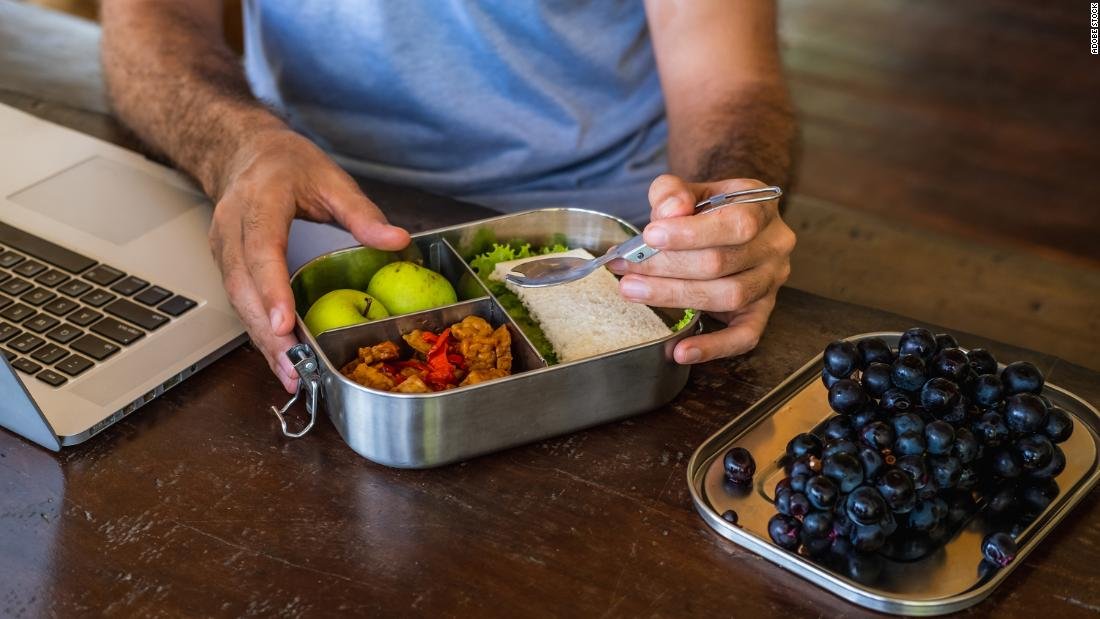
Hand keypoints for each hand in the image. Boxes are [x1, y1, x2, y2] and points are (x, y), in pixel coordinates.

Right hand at [208, 129, 409, 392]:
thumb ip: (362, 212)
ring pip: (238, 302)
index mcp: (260, 200)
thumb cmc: (287, 165)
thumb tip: (397, 240)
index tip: (285, 323)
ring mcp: (224, 249)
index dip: (271, 288)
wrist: (245, 153)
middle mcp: (233, 227)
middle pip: (243, 286)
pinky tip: (282, 360)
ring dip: (263, 341)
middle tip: (293, 367)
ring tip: (291, 375)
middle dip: (267, 331)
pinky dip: (260, 334)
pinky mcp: (227, 266)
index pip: (261, 247)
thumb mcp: (331, 178)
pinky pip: (241, 304)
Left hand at [609, 174, 794, 363]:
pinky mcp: (762, 312)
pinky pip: (745, 336)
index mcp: (761, 208)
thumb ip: (672, 193)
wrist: (725, 222)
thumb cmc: (704, 209)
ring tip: (633, 290)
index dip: (691, 233)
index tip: (650, 236)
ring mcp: (771, 281)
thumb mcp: (688, 191)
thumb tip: (669, 211)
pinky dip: (713, 347)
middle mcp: (774, 246)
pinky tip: (680, 351)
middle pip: (722, 263)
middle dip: (667, 266)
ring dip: (674, 296)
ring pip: (728, 296)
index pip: (735, 224)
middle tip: (626, 267)